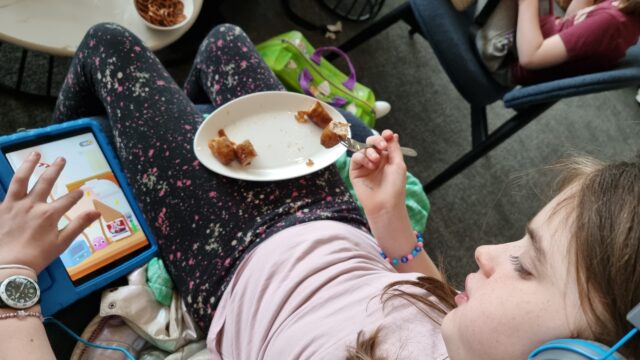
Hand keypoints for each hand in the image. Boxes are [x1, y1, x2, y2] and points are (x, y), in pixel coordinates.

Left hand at [0, 152, 100, 272]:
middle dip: (55, 169)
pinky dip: (11, 183)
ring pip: (21, 179)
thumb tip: (97, 212)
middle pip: (46, 182)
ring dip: (29, 165)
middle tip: (62, 159)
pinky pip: (6, 192)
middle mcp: (32, 205)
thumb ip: (79, 225)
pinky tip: (15, 178)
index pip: (67, 200)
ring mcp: (14, 205)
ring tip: (35, 154)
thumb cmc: (37, 257)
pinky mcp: (0, 209)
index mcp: (49, 214)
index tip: (81, 191)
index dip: (76, 195)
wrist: (7, 266)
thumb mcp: (62, 243)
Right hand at [349, 130, 406, 216]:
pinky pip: (356, 158)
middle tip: (381, 145)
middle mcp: (376, 160)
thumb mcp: (398, 164)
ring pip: (363, 149)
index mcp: (387, 158)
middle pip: (372, 142)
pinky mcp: (355, 171)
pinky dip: (362, 157)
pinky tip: (370, 165)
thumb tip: (392, 134)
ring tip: (375, 160)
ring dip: (370, 151)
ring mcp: (365, 166)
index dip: (385, 136)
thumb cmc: (395, 187)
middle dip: (376, 140)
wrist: (385, 203)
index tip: (387, 134)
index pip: (384, 142)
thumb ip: (394, 148)